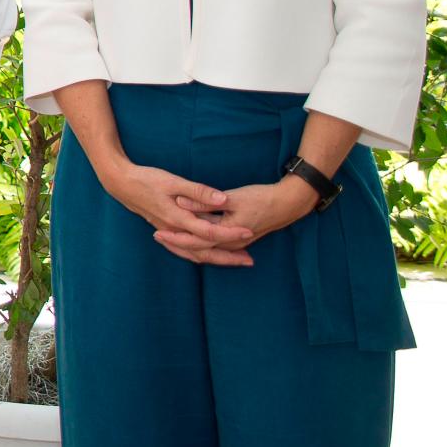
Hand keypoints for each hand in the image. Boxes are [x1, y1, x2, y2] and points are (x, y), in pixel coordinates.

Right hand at [98, 159, 254, 266]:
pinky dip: (199, 254)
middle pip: (204, 251)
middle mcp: (173, 231)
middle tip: (250, 260)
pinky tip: (208, 253)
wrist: (120, 183)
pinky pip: (185, 250)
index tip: (249, 231)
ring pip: (194, 254)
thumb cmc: (146, 179)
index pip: (210, 232)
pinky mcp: (165, 230)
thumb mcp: (173, 181)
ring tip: (236, 260)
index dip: (231, 233)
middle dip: (228, 257)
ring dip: (216, 258)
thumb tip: (222, 201)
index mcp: (177, 219)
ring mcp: (168, 232)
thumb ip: (199, 192)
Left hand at [154, 179, 318, 263]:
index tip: (157, 232)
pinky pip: (215, 245)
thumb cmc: (262, 198)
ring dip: (188, 245)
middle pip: (198, 249)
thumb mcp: (232, 198)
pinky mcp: (239, 236)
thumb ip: (205, 200)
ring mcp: (236, 241)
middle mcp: (230, 242)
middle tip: (157, 236)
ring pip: (207, 249)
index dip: (175, 237)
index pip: (194, 241)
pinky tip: (193, 238)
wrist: (289, 203)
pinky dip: (201, 243)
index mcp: (226, 234)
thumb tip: (182, 201)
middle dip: (177, 244)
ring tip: (169, 240)